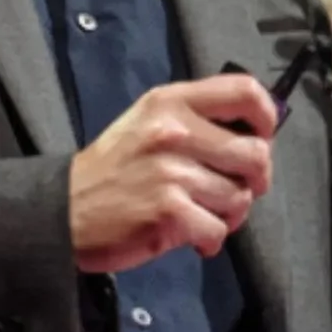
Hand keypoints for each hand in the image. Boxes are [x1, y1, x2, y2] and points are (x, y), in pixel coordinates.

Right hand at [69, 74, 276, 272]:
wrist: (65, 209)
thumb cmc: (115, 165)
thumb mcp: (149, 121)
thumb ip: (198, 118)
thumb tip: (257, 133)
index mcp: (172, 101)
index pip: (245, 91)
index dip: (267, 116)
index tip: (262, 136)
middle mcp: (174, 131)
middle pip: (256, 155)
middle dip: (255, 180)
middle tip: (234, 189)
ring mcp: (172, 173)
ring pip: (240, 198)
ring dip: (229, 213)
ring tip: (202, 212)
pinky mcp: (169, 213)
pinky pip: (218, 230)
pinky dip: (210, 239)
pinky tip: (191, 236)